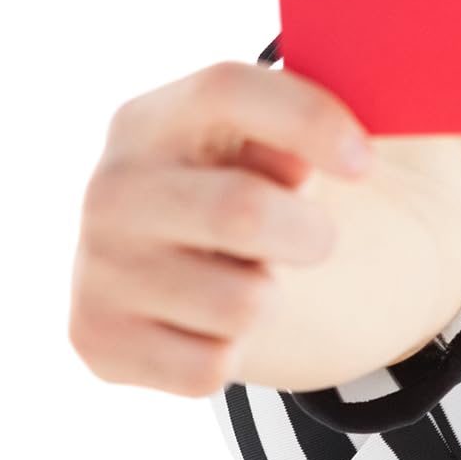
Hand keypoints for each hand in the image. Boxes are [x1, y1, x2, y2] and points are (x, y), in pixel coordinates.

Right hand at [68, 59, 376, 397]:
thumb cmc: (241, 193)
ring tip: (244, 278)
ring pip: (241, 305)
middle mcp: (111, 188)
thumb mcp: (265, 143)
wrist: (169, 274)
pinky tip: (208, 325)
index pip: (228, 91)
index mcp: (153, 119)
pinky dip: (231, 354)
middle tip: (316, 238)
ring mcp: (97, 266)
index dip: (307, 120)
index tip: (363, 162)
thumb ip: (305, 129)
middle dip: (308, 234)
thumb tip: (355, 145)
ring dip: (269, 299)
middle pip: (243, 211)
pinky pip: (209, 368)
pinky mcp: (97, 340)